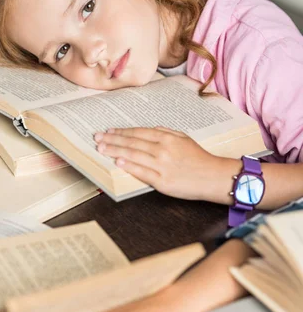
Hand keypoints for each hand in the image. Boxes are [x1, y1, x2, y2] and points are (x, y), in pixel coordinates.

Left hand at [94, 127, 225, 200]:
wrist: (213, 177)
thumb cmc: (199, 158)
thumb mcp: (184, 138)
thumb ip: (166, 133)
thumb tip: (148, 130)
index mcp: (167, 138)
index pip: (138, 133)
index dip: (121, 132)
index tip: (109, 131)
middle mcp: (162, 149)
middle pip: (132, 142)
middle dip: (112, 139)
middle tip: (98, 138)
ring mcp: (161, 165)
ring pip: (133, 155)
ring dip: (115, 151)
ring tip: (101, 148)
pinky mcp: (162, 181)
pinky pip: (141, 172)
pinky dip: (128, 165)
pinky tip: (117, 161)